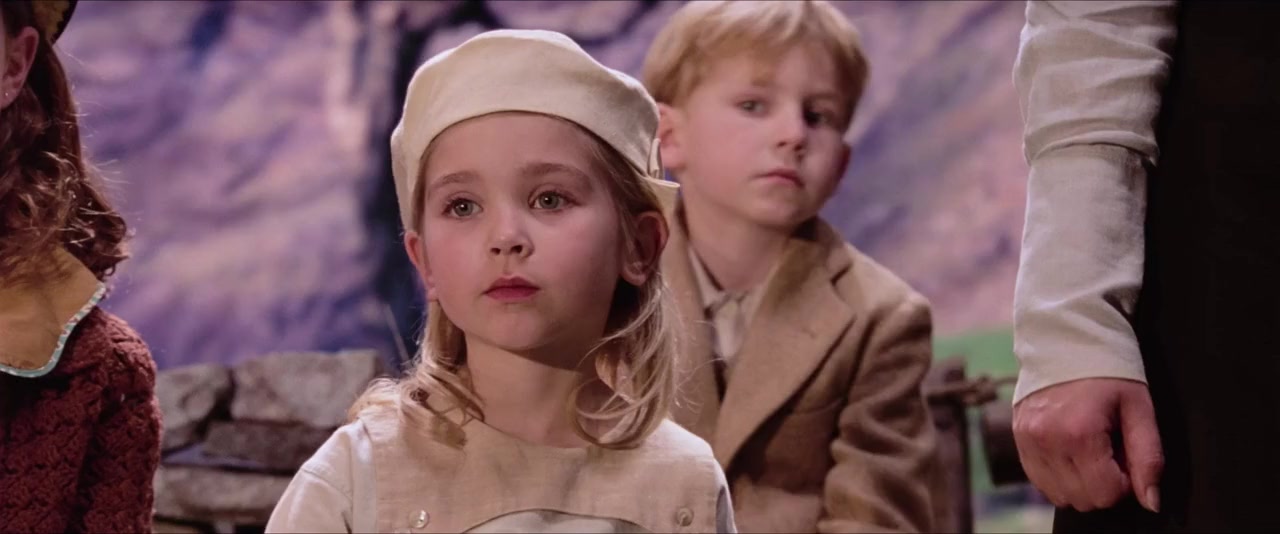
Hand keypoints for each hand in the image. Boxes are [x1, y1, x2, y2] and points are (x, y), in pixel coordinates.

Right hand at [1013, 378, 1162, 512]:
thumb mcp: (1139, 407)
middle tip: (1110, 451)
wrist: (1065, 338)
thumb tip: (1151, 501)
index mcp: (1079, 433)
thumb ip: (1148, 457)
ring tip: (1089, 451)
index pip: (1107, 493)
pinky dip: (1059, 477)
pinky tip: (1070, 453)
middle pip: (1082, 499)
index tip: (1126, 456)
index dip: (1125, 481)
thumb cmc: (1109, 370)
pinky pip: (1039, 482)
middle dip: (1103, 484)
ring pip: (1059, 496)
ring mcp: (1027, 442)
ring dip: (1080, 483)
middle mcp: (1046, 442)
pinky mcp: (1017, 440)